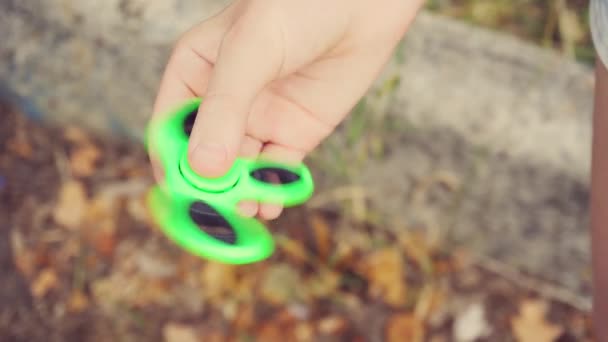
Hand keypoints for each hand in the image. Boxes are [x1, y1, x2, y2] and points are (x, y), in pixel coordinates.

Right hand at [150, 0, 421, 218]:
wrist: (364, 0)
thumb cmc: (300, 6)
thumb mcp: (251, 51)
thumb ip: (225, 108)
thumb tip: (203, 170)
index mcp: (196, 71)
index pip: (170, 126)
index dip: (171, 162)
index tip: (181, 193)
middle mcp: (225, 100)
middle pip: (204, 155)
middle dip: (208, 187)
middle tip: (215, 215)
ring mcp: (261, 117)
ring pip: (240, 168)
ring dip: (238, 194)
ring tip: (245, 212)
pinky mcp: (296, 131)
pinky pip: (277, 170)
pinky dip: (271, 190)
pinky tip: (269, 205)